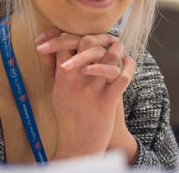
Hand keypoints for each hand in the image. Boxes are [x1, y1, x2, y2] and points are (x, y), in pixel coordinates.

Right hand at [35, 32, 135, 158]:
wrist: (77, 144)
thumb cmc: (67, 115)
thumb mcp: (56, 91)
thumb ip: (54, 70)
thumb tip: (49, 50)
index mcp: (63, 76)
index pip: (68, 42)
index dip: (75, 34)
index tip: (83, 35)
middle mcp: (77, 80)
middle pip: (88, 43)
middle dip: (98, 37)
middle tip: (106, 38)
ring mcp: (93, 89)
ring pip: (109, 57)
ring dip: (117, 49)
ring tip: (119, 47)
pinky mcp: (108, 101)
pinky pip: (123, 78)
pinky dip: (129, 67)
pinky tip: (128, 63)